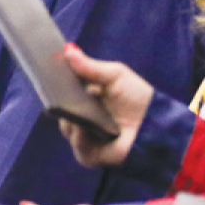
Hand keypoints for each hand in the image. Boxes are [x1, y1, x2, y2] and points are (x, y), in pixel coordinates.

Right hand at [57, 45, 153, 167]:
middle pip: (61, 111)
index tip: (48, 73)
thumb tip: (67, 50)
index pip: (64, 92)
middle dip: (58, 101)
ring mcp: (86, 137)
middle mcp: (83, 118)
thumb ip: (89, 66)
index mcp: (86, 99)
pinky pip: (78, 147)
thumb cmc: (137, 96)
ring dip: (68, 119)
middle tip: (57, 91)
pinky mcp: (92, 154)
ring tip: (73, 110)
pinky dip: (78, 138)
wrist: (156, 121)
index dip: (56, 84)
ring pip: (66, 128)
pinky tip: (81, 127)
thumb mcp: (114, 75)